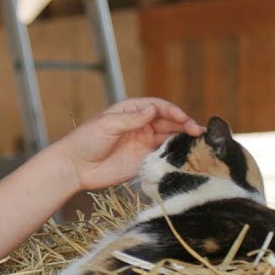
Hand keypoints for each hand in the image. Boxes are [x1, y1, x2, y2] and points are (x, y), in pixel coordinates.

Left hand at [50, 98, 203, 190]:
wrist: (75, 167)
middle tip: (197, 131)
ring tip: (199, 142)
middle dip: (184, 124)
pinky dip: (176, 153)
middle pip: (168, 122)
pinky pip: (163, 155)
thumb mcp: (107, 125)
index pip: (158, 107)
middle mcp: (140, 125)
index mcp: (131, 111)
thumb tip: (154, 109)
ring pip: (169, 137)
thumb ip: (131, 119)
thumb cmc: (85, 141)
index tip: (183, 118)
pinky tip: (187, 155)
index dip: (172, 111)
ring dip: (184, 138)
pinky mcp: (143, 160)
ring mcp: (142, 142)